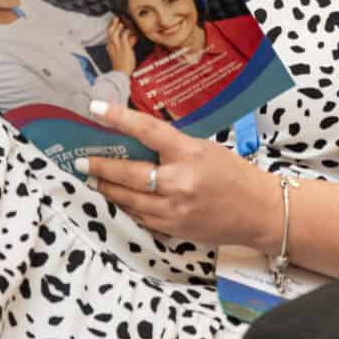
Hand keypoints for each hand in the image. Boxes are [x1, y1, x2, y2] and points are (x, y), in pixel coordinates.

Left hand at [82, 98, 279, 249]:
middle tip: (80, 161)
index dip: (118, 118)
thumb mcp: (203, 148)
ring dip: (107, 189)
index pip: (147, 130)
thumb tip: (136, 139)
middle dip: (99, 167)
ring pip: (128, 199)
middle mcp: (179, 182)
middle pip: (128, 172)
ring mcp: (174, 210)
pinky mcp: (173, 229)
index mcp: (188, 154)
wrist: (258, 212)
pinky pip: (140, 216)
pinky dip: (126, 206)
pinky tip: (117, 198)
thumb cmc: (233, 174)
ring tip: (92, 180)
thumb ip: (171, 146)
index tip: (94, 109)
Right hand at [104, 16, 136, 75]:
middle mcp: (112, 47)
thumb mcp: (125, 52)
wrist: (122, 73)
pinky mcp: (123, 48)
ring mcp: (117, 47)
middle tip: (116, 19)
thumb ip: (129, 43)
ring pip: (113, 34)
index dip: (111, 29)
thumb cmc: (123, 65)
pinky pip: (123, 37)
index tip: (114, 24)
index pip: (109, 36)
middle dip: (112, 25)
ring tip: (121, 24)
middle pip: (109, 33)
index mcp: (111, 48)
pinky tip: (128, 31)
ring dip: (117, 27)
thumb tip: (132, 37)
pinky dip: (125, 32)